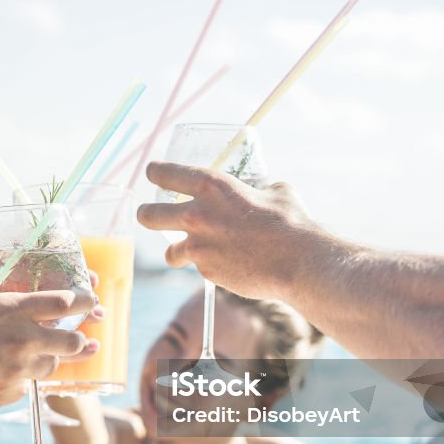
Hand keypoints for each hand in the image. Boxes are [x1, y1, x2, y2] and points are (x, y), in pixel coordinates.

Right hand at [0, 277, 98, 406]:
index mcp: (11, 306)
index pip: (63, 302)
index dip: (83, 301)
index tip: (91, 300)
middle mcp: (22, 335)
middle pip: (72, 340)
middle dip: (80, 339)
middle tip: (81, 336)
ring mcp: (17, 364)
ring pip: (55, 364)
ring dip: (56, 359)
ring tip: (54, 355)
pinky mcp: (7, 385)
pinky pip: (33, 381)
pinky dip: (34, 374)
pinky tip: (31, 371)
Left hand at [137, 162, 333, 299]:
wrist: (297, 261)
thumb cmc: (290, 222)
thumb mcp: (275, 191)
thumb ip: (258, 190)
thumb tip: (261, 191)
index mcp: (212, 186)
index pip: (166, 174)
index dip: (156, 172)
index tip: (152, 172)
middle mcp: (197, 214)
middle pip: (148, 215)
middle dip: (146, 214)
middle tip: (147, 215)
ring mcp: (198, 246)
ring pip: (169, 253)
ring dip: (176, 251)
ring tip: (184, 252)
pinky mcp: (206, 271)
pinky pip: (199, 268)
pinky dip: (208, 267)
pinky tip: (226, 265)